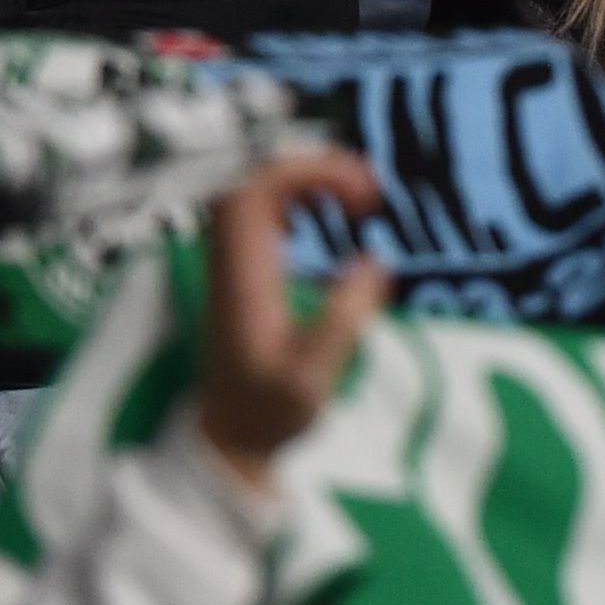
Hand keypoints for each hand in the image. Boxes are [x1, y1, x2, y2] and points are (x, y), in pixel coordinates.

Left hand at [195, 151, 390, 488]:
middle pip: (257, 178)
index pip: (260, 191)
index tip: (366, 197)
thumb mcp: (312, 378)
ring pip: (257, 189)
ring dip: (308, 180)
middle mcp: (230, 260)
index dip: (314, 173)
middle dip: (317, 168)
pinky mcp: (239, 269)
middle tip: (371, 193)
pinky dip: (295, 197)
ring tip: (357, 198)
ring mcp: (230, 262)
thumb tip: (375, 260)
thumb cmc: (271, 411)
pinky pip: (259, 210)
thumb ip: (343, 320)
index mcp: (244, 276)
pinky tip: (324, 216)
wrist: (229, 437)